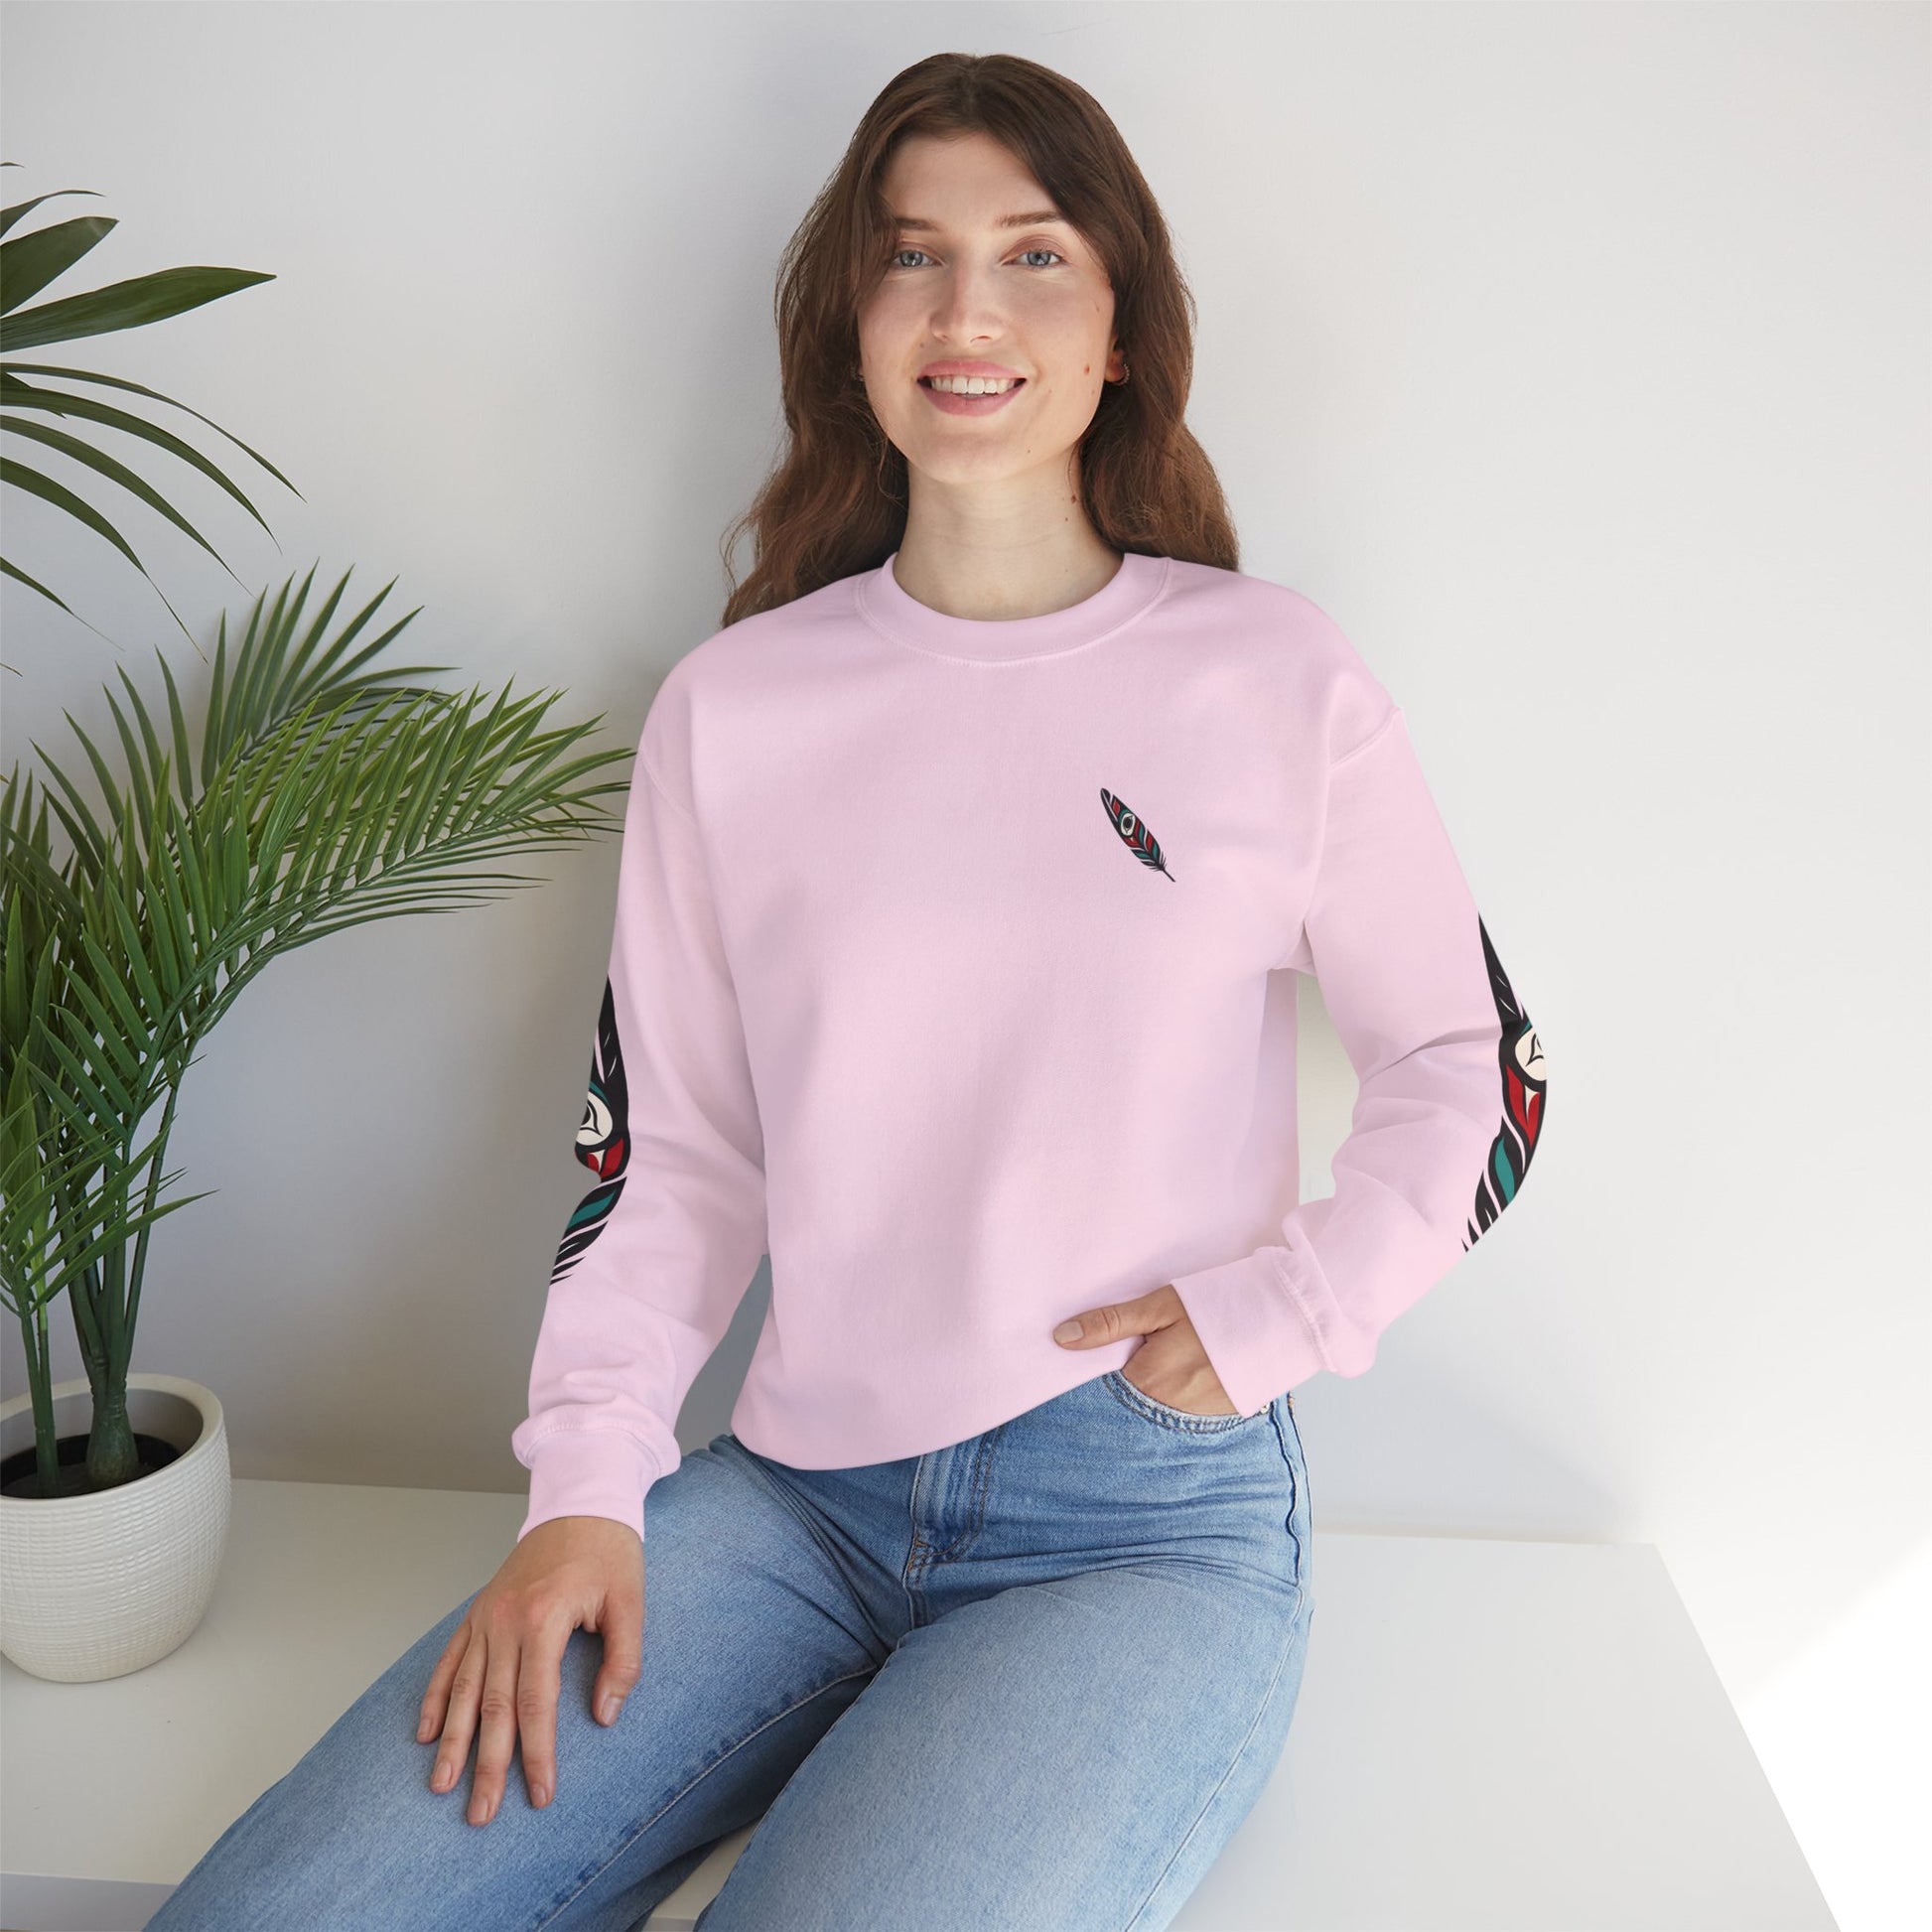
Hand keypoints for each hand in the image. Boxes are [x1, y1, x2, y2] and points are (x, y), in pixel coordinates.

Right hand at [417, 1514, 642, 1825]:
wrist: (580, 1502)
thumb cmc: (609, 1552)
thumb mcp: (630, 1602)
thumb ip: (623, 1661)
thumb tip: (604, 1716)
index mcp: (544, 1619)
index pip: (536, 1702)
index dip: (537, 1753)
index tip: (539, 1794)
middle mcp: (506, 1621)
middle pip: (492, 1706)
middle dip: (486, 1764)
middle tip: (481, 1814)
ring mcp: (487, 1616)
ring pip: (462, 1689)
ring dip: (451, 1741)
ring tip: (441, 1786)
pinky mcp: (479, 1612)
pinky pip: (450, 1659)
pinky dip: (435, 1697)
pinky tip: (426, 1732)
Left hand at [1052, 1283, 1239, 1415]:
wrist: (1280, 1321)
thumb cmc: (1215, 1307)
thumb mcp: (1160, 1307)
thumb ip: (1111, 1323)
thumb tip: (1061, 1338)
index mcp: (1146, 1381)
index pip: (1100, 1391)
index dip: (1092, 1377)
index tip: (1085, 1363)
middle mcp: (1166, 1410)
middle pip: (1126, 1406)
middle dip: (1118, 1391)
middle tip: (1133, 1362)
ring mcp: (1193, 1421)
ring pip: (1152, 1414)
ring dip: (1147, 1398)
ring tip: (1162, 1369)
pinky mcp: (1215, 1421)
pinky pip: (1179, 1418)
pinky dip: (1173, 1403)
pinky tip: (1182, 1381)